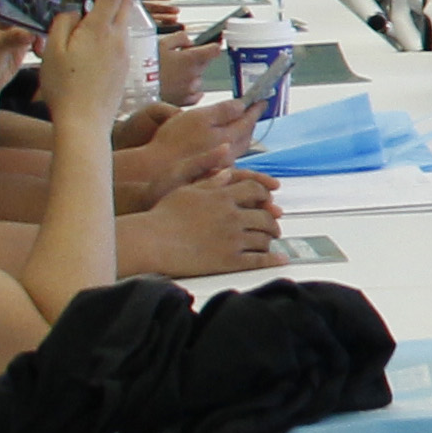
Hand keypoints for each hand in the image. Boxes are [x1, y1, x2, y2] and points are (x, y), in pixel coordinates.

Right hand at [35, 0, 143, 125]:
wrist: (85, 124)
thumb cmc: (64, 88)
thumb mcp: (53, 49)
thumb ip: (63, 22)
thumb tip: (73, 8)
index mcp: (99, 29)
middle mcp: (118, 38)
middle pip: (121, 3)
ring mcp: (124, 53)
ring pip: (121, 23)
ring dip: (109, 13)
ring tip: (86, 18)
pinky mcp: (125, 67)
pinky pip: (119, 41)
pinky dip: (109, 33)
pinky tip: (91, 45)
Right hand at [119, 166, 284, 276]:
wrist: (152, 241)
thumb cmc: (163, 215)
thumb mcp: (187, 189)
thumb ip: (211, 180)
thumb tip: (228, 172)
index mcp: (223, 196)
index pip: (254, 189)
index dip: (264, 193)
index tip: (268, 198)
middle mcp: (232, 216)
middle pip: (265, 216)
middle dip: (272, 219)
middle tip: (274, 223)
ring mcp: (233, 239)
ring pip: (263, 238)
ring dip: (270, 238)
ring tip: (270, 240)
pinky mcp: (229, 261)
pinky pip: (258, 260)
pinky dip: (272, 259)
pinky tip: (279, 259)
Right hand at [120, 96, 248, 198]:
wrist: (154, 168)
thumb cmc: (173, 142)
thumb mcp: (197, 118)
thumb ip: (222, 112)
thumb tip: (242, 105)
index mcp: (228, 137)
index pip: (247, 121)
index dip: (255, 109)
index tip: (262, 101)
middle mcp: (229, 154)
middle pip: (246, 136)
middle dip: (250, 122)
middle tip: (253, 111)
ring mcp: (221, 165)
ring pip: (239, 147)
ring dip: (243, 135)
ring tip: (242, 125)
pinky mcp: (210, 171)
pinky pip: (228, 156)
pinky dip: (231, 145)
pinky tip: (225, 143)